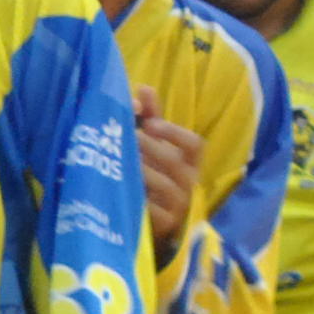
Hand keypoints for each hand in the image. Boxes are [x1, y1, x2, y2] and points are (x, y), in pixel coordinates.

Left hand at [134, 83, 201, 251]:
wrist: (155, 224)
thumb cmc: (155, 177)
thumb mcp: (156, 149)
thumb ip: (151, 119)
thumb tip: (142, 88)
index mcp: (189, 162)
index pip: (194, 144)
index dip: (173, 132)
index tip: (150, 124)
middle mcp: (188, 182)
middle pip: (173, 161)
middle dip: (148, 148)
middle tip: (126, 138)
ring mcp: (177, 205)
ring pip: (161, 184)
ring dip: (139, 171)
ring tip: (120, 160)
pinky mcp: (163, 225)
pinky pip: (150, 210)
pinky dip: (136, 198)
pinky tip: (119, 189)